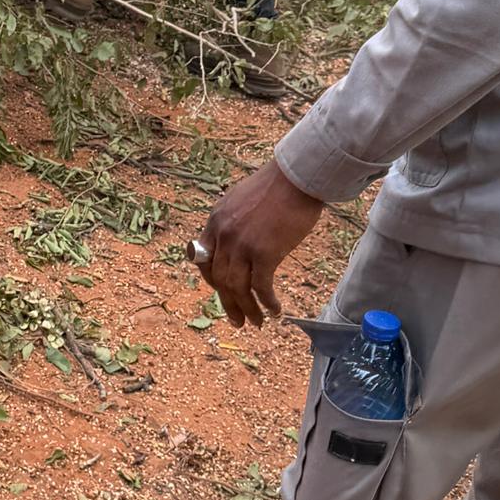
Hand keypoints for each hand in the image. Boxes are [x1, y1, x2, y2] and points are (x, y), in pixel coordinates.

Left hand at [193, 157, 325, 326]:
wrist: (296, 177)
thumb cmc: (276, 187)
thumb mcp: (240, 200)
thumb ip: (232, 223)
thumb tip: (237, 243)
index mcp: (215, 221)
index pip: (203, 260)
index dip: (212, 280)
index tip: (223, 292)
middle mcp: (223, 235)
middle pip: (219, 279)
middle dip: (227, 303)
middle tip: (237, 320)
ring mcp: (242, 245)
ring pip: (237, 288)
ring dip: (246, 309)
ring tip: (256, 322)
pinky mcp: (264, 253)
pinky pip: (261, 287)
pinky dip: (267, 302)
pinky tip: (274, 311)